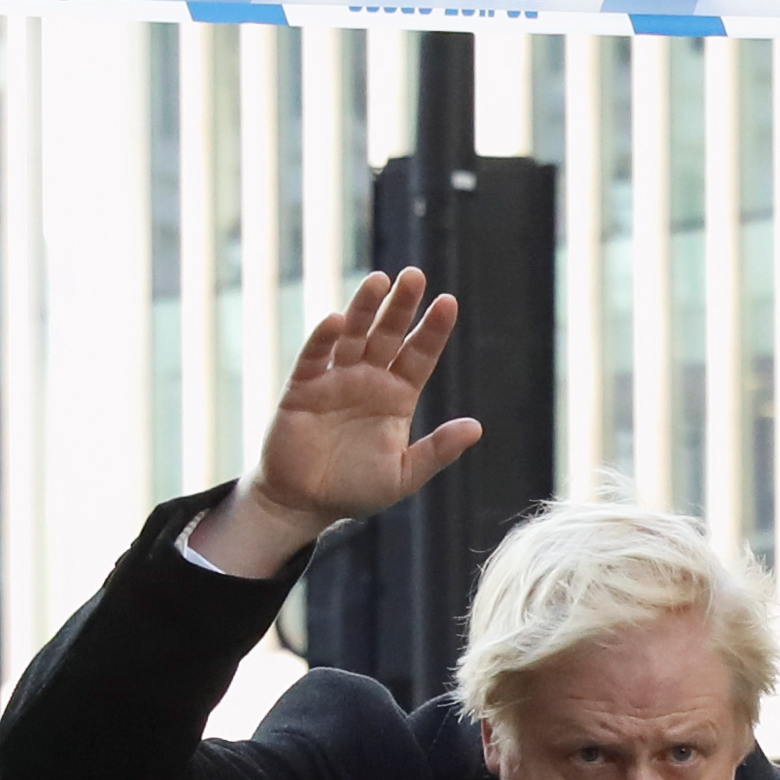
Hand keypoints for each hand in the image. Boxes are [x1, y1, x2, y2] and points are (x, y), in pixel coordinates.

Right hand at [190, 268, 484, 576]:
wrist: (303, 504)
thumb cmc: (355, 490)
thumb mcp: (403, 475)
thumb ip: (437, 451)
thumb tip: (476, 428)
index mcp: (397, 396)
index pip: (420, 354)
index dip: (433, 330)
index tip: (448, 303)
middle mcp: (368, 380)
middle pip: (388, 334)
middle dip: (401, 306)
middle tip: (415, 275)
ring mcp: (335, 380)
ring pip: (353, 336)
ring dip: (364, 308)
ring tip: (379, 280)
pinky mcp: (303, 388)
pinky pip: (314, 358)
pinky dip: (324, 339)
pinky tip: (336, 320)